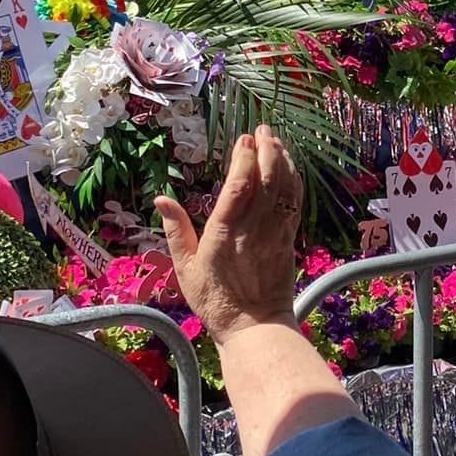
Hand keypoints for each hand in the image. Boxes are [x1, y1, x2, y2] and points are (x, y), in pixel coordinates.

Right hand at [156, 125, 300, 345]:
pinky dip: (294, 180)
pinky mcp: (288, 240)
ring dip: (283, 160)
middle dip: (267, 150)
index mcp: (225, 233)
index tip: (243, 138)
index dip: (244, 159)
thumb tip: (161, 198)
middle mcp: (254, 229)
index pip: (239, 187)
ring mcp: (275, 233)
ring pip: (285, 188)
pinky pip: (294, 203)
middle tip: (263, 129)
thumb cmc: (215, 300)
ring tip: (276, 140)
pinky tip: (289, 167)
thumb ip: (176, 230)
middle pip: (267, 180)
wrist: (255, 326)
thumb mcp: (186, 268)